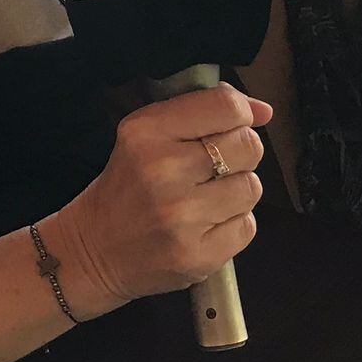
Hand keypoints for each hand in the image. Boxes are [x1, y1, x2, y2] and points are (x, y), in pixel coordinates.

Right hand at [43, 85, 269, 316]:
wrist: (96, 250)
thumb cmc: (129, 185)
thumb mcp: (148, 134)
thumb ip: (204, 112)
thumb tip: (265, 111)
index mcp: (147, 132)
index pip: (226, 106)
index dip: (239, 114)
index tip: (229, 127)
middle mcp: (163, 171)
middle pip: (248, 145)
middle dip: (239, 154)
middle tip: (211, 168)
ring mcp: (181, 217)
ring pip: (252, 187)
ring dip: (236, 191)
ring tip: (206, 199)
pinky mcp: (197, 255)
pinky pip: (247, 226)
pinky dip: (233, 225)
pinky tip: (205, 225)